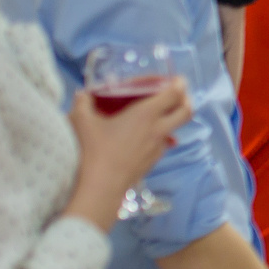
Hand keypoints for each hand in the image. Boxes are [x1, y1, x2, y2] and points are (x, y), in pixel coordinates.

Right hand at [67, 80, 193, 230]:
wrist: (100, 188)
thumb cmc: (93, 151)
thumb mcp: (81, 121)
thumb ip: (82, 103)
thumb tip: (82, 94)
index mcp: (146, 115)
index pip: (174, 94)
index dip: (179, 84)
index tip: (178, 79)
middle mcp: (157, 131)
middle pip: (186, 113)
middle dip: (186, 101)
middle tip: (177, 95)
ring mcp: (157, 149)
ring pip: (175, 130)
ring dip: (172, 120)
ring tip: (159, 115)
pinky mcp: (151, 164)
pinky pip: (162, 146)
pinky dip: (159, 137)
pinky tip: (144, 137)